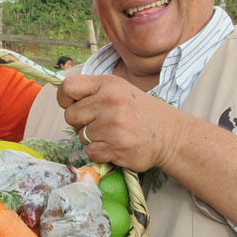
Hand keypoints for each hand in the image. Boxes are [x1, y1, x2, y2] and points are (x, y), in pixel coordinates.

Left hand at [56, 74, 178, 171]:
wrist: (172, 135)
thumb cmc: (143, 113)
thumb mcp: (121, 90)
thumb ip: (95, 92)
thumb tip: (66, 101)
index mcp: (108, 84)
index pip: (68, 87)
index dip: (64, 99)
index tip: (72, 105)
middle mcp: (109, 102)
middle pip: (70, 115)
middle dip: (80, 122)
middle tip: (99, 123)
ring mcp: (111, 125)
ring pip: (80, 135)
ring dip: (92, 138)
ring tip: (112, 133)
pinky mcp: (114, 146)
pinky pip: (90, 151)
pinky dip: (100, 152)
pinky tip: (115, 145)